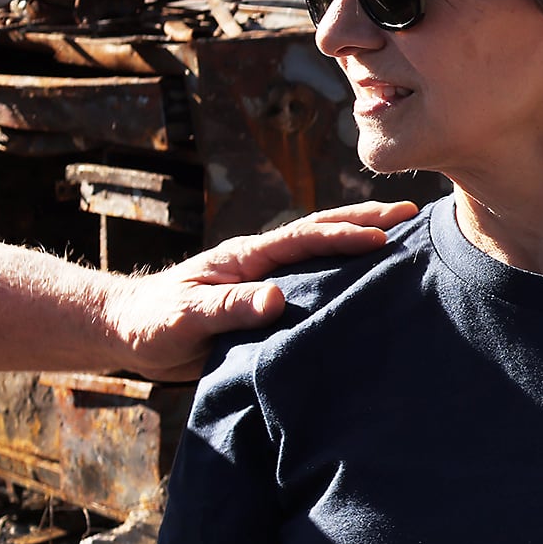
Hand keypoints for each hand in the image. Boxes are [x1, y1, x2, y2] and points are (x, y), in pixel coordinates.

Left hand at [102, 201, 417, 378]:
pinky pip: (315, 277)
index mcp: (246, 257)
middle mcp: (261, 259)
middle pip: (321, 229)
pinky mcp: (267, 299)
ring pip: (321, 248)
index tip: (383, 234)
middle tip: (411, 210)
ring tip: (404, 232)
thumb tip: (277, 298)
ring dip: (359, 235)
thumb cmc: (154, 323)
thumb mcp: (187, 318)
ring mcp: (266, 276)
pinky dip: (345, 268)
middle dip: (365, 217)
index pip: (304, 238)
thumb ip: (230, 308)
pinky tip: (369, 277)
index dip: (344, 234)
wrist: (131, 332)